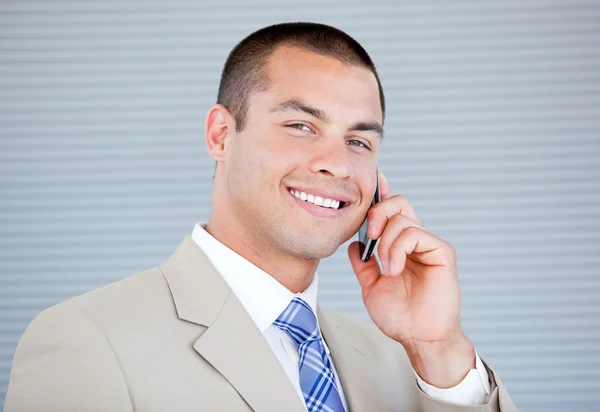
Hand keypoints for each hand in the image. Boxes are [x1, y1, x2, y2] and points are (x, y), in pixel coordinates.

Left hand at [348, 172, 475, 387]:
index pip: (392, 212)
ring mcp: (429, 244)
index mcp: (399, 245)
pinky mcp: (441, 251)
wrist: (418, 336)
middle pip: (398, 203)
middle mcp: (415, 240)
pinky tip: (395, 268)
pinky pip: (416, 233)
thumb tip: (353, 243)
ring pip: (402, 218)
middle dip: (377, 212)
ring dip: (385, 242)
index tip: (374, 178)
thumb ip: (362, 263)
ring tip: (386, 268)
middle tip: (369, 236)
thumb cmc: (400, 315)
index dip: (382, 193)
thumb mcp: (370, 285)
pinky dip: (398, 248)